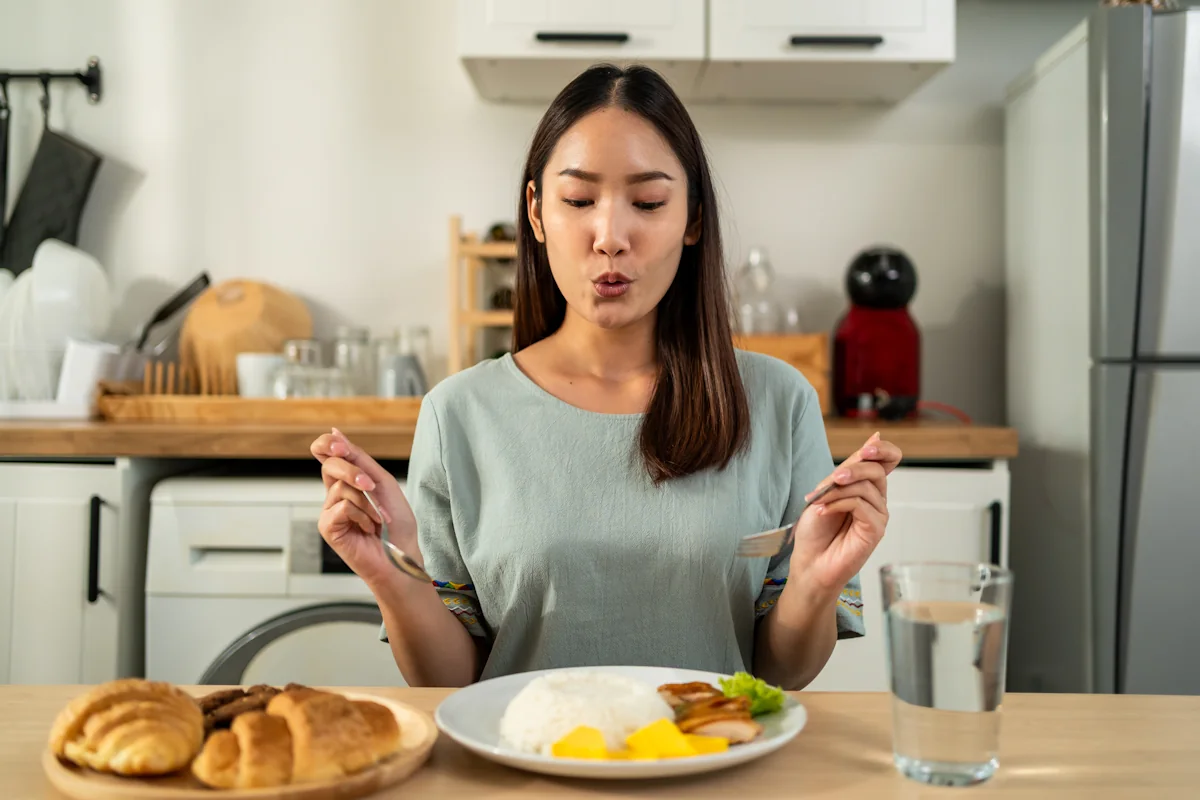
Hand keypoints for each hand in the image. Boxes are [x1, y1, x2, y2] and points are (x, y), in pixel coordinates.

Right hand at [310, 428, 418, 585]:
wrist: (401, 554)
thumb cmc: (396, 523)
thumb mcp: (382, 482)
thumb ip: (359, 459)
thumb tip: (335, 432)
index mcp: (347, 480)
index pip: (326, 453)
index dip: (327, 444)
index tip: (340, 445)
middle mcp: (334, 494)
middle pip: (329, 465)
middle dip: (353, 471)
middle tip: (371, 485)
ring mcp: (329, 511)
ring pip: (341, 487)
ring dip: (367, 501)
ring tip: (378, 518)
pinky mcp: (327, 527)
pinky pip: (342, 507)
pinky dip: (362, 515)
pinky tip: (368, 528)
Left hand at [789, 432, 902, 596]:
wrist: (809, 562)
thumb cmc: (815, 530)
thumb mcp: (827, 490)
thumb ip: (849, 468)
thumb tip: (876, 437)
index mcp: (867, 487)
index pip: (889, 460)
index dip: (883, 450)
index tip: (867, 449)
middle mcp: (877, 500)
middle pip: (877, 470)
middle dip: (854, 469)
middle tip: (834, 479)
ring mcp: (878, 515)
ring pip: (866, 487)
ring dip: (837, 491)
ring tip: (818, 502)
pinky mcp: (876, 530)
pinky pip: (861, 505)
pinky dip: (838, 504)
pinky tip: (823, 512)